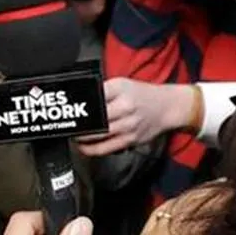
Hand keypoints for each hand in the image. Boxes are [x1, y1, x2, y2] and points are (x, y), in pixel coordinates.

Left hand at [77, 79, 197, 156]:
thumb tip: (80, 99)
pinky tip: (82, 147)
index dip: (79, 104)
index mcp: (120, 90)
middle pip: (94, 119)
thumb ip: (101, 91)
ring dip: (80, 138)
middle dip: (78, 124)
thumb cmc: (141, 95)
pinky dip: (90, 149)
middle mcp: (125, 108)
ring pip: (97, 136)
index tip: (68, 109)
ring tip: (73, 135)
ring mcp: (128, 126)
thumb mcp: (121, 84)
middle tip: (68, 125)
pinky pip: (106, 148)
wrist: (167, 107)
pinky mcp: (130, 140)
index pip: (94, 97)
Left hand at [125, 191, 232, 234]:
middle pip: (192, 202)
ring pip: (175, 203)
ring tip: (208, 188)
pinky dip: (172, 202)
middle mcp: (170, 230)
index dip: (223, 198)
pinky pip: (158, 211)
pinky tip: (181, 199)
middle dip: (210, 191)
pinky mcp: (144, 234)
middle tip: (226, 184)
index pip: (208, 211)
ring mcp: (155, 230)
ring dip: (192, 194)